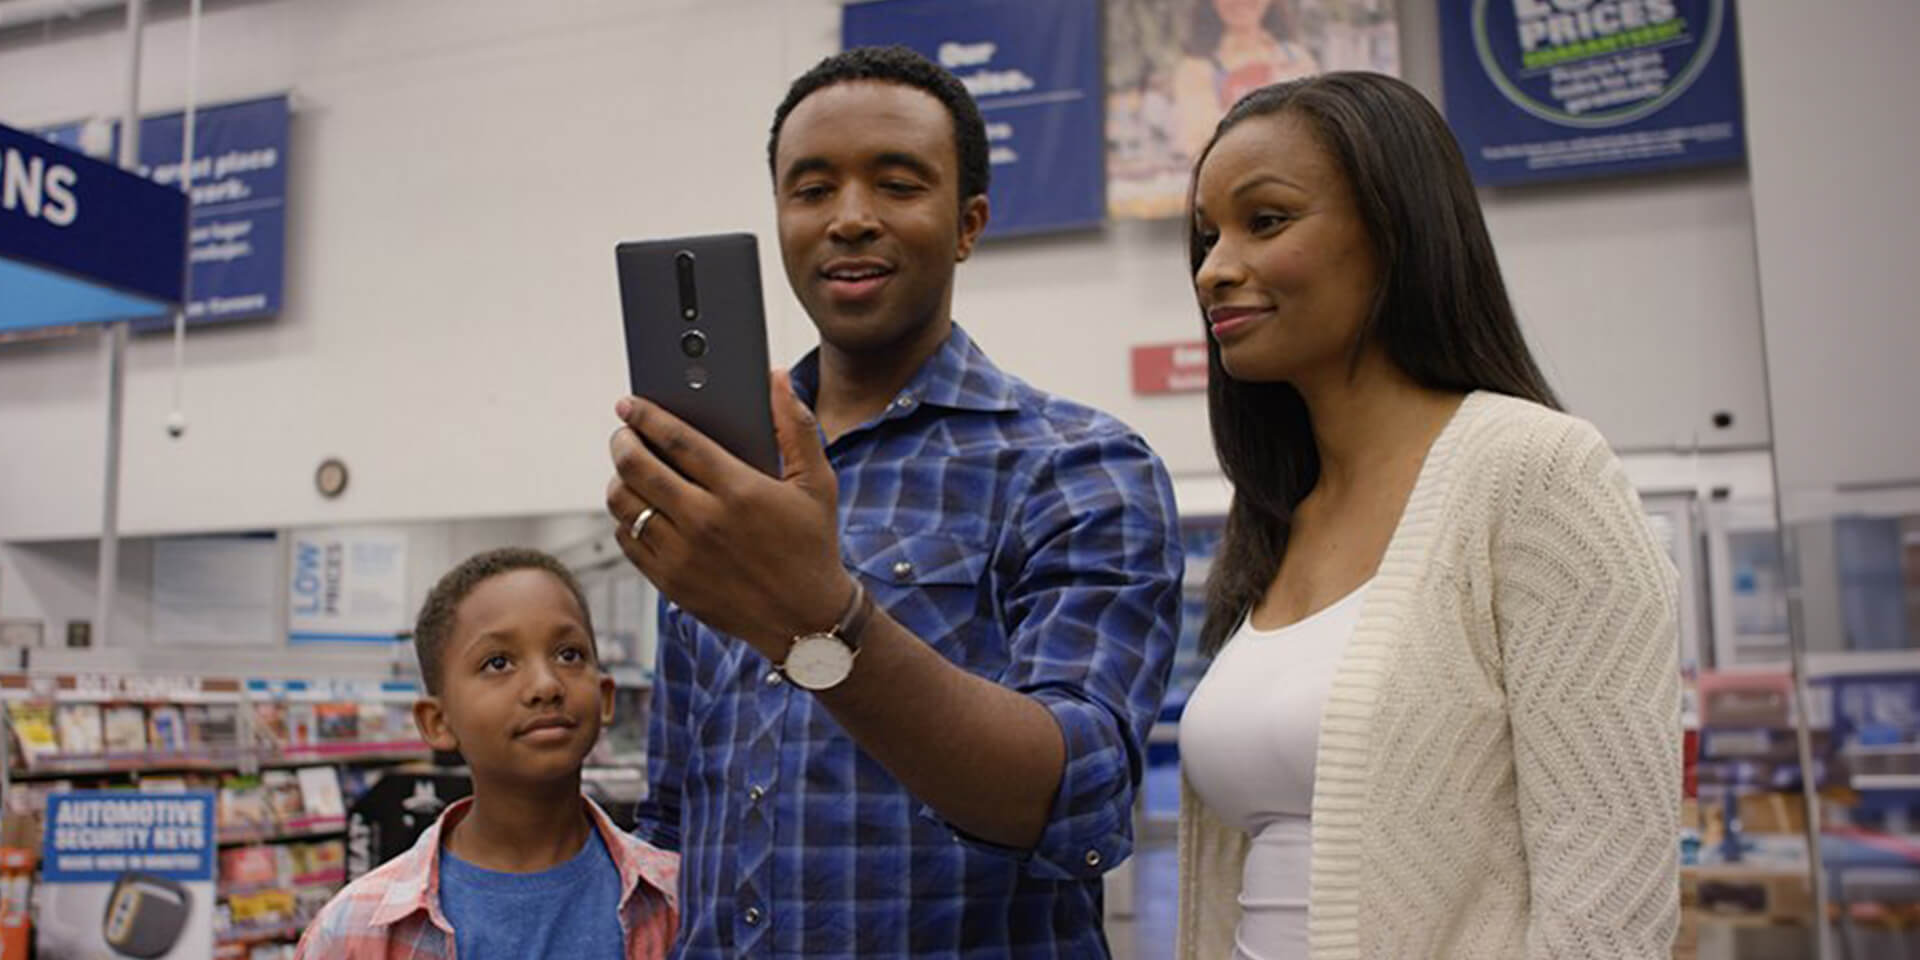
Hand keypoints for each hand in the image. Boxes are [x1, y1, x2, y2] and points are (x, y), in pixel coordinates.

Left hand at [605, 371, 855, 658]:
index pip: (677, 440)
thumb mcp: (817, 482)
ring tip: (629, 470)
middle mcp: (706, 521)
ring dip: (618, 480)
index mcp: (740, 490)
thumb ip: (796, 426)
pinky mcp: (671, 583)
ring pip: (624, 505)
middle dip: (622, 441)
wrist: (806, 620)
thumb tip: (777, 378)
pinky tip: (638, 509)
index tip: (628, 403)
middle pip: (639, 468)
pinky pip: (628, 541)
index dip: (646, 416)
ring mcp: (683, 555)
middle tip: (622, 433)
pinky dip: (625, 520)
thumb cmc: (813, 545)